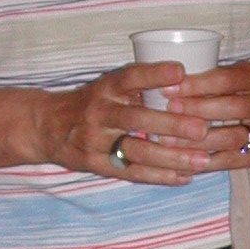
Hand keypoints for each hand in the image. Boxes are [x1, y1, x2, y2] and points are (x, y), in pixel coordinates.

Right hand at [39, 59, 215, 185]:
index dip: (154, 73)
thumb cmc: (91, 103)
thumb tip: (189, 82)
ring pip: (137, 150)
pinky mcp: (97, 164)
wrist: (47, 126)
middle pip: (136, 118)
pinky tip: (185, 177)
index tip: (181, 71)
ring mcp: (97, 140)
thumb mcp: (108, 86)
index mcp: (106, 87)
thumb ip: (140, 86)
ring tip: (202, 160)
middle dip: (171, 124)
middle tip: (202, 128)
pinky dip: (159, 176)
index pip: (130, 76)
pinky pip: (131, 172)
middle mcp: (100, 111)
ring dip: (172, 157)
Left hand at [164, 60, 249, 166]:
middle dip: (196, 110)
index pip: (227, 78)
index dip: (196, 83)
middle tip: (167, 113)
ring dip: (197, 140)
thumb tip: (173, 82)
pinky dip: (209, 162)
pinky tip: (186, 161)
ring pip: (231, 137)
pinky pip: (235, 161)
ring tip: (168, 140)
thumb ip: (220, 79)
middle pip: (230, 108)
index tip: (167, 87)